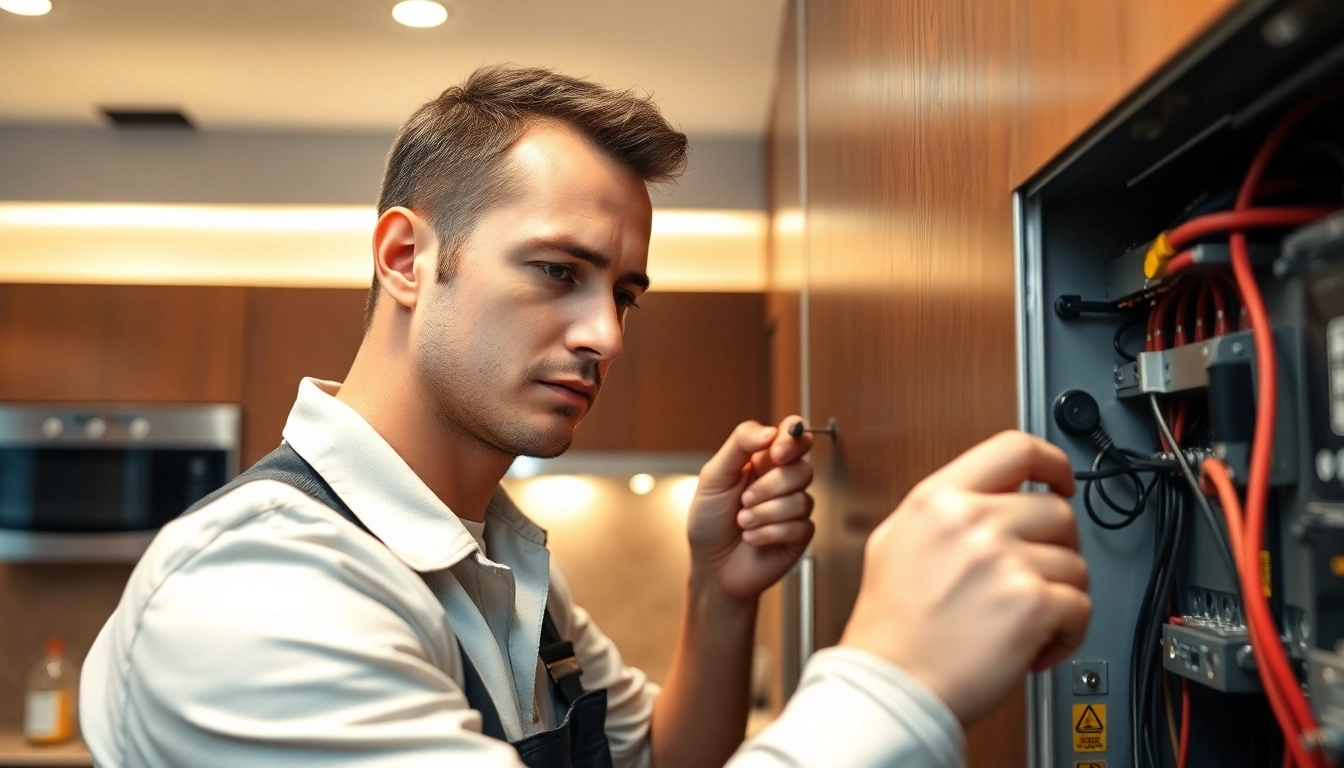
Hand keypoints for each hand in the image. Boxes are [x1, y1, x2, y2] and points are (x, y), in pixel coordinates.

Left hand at [686, 418, 814, 602]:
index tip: (777, 453)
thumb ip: (740, 445)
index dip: (794, 439)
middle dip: (770, 486)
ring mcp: (794, 509)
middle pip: (801, 469)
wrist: (710, 566)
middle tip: (744, 499)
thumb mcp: (714, 476)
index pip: (794, 434)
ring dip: (765, 514)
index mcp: (763, 460)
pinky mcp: (799, 536)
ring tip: (742, 522)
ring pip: (801, 500)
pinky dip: (768, 533)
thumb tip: (771, 431)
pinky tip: (751, 538)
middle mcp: (783, 481)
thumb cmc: (709, 520)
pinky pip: (799, 527)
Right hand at [840, 431, 1089, 724]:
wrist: (889, 685)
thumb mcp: (895, 543)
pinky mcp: (1031, 603)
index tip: (1060, 483)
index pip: (1013, 449)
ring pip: (1075, 564)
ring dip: (1060, 597)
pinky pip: (1080, 607)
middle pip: (1057, 512)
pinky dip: (1067, 633)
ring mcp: (1003, 560)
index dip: (1050, 463)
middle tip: (1035, 577)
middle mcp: (971, 521)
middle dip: (1056, 550)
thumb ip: (941, 514)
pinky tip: (1034, 645)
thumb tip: (985, 501)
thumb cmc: (888, 629)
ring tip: (1025, 621)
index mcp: (937, 500)